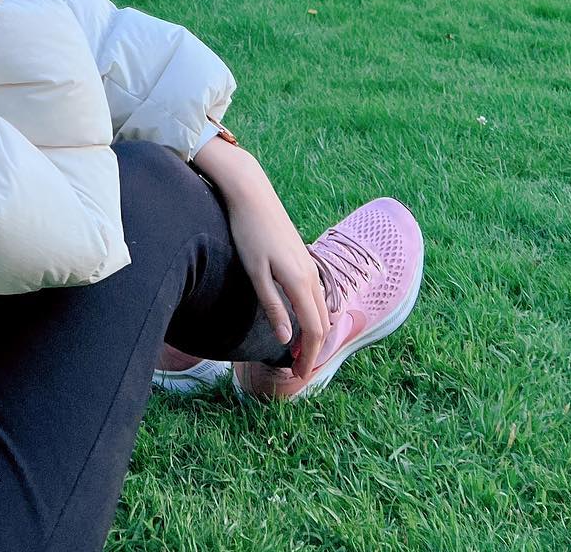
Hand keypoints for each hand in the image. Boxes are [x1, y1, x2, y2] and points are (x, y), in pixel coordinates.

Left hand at [196, 146, 330, 380]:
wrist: (252, 194)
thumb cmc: (249, 231)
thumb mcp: (255, 272)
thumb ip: (271, 305)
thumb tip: (284, 339)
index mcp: (300, 282)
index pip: (313, 330)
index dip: (309, 356)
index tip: (300, 376)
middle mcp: (311, 275)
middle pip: (322, 322)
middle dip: (313, 348)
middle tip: (298, 368)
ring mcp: (309, 264)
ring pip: (321, 307)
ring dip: (314, 331)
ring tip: (297, 349)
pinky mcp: (303, 256)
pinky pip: (315, 293)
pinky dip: (312, 313)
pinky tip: (298, 316)